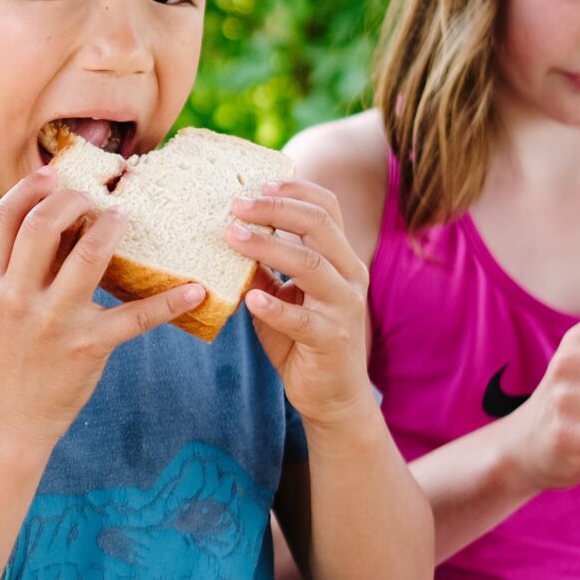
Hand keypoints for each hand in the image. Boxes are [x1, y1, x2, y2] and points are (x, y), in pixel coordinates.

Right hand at [0, 168, 202, 450]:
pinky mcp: (87, 347)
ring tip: (124, 216)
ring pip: (87, 257)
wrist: (8, 419)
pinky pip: (134, 317)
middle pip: (42, 226)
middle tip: (95, 196)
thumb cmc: (7, 356)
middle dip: (72, 199)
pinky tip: (195, 291)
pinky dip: (169, 303)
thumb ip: (20, 267)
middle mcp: (16, 297)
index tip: (53, 174)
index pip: (2, 219)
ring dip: (111, 228)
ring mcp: (52, 322)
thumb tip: (58, 219)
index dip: (28, 188)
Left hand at [228, 179, 378, 426]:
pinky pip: (302, 319)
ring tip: (232, 237)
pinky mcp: (330, 339)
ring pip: (311, 265)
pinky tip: (249, 298)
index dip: (295, 190)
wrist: (332, 395)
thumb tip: (229, 234)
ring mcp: (343, 307)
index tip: (258, 183)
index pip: (327, 209)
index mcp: (340, 259)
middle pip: (319, 227)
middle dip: (276, 209)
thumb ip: (264, 268)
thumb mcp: (281, 296)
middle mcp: (349, 276)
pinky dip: (275, 306)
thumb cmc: (303, 340)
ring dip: (269, 247)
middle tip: (235, 205)